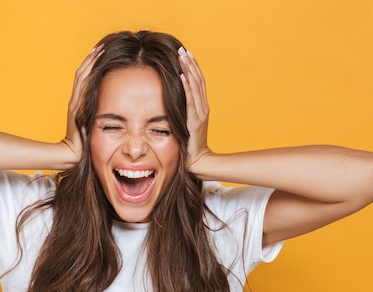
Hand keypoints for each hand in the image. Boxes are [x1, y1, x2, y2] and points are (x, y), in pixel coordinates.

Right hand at [62, 45, 103, 160]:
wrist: (73, 153)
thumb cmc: (86, 144)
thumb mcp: (95, 126)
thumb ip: (100, 116)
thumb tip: (116, 109)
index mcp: (80, 103)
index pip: (86, 79)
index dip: (92, 65)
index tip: (101, 54)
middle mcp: (76, 100)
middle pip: (83, 74)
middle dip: (92, 60)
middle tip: (101, 46)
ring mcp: (75, 102)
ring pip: (82, 77)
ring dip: (90, 63)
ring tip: (99, 50)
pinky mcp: (76, 106)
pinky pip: (83, 86)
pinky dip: (89, 73)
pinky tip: (95, 64)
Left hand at [178, 47, 211, 170]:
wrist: (198, 160)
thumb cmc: (188, 145)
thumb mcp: (185, 124)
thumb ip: (181, 113)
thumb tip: (170, 103)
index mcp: (201, 108)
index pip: (198, 83)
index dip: (192, 68)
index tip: (186, 54)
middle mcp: (203, 108)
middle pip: (198, 80)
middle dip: (190, 64)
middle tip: (183, 49)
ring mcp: (200, 114)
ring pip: (196, 87)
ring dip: (188, 70)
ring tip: (183, 56)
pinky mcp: (195, 121)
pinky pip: (190, 101)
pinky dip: (187, 87)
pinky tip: (182, 76)